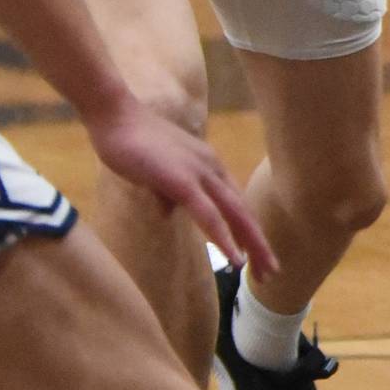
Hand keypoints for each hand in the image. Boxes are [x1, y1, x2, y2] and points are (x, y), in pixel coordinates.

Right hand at [89, 101, 275, 276]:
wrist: (116, 117)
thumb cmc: (131, 143)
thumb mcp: (157, 172)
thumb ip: (167, 192)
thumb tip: (168, 213)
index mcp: (208, 165)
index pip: (235, 202)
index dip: (247, 229)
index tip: (257, 254)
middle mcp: (212, 168)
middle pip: (242, 211)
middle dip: (259, 243)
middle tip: (273, 271)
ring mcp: (200, 173)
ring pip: (234, 214)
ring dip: (251, 244)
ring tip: (264, 272)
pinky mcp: (182, 181)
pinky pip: (209, 216)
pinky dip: (224, 238)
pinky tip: (235, 259)